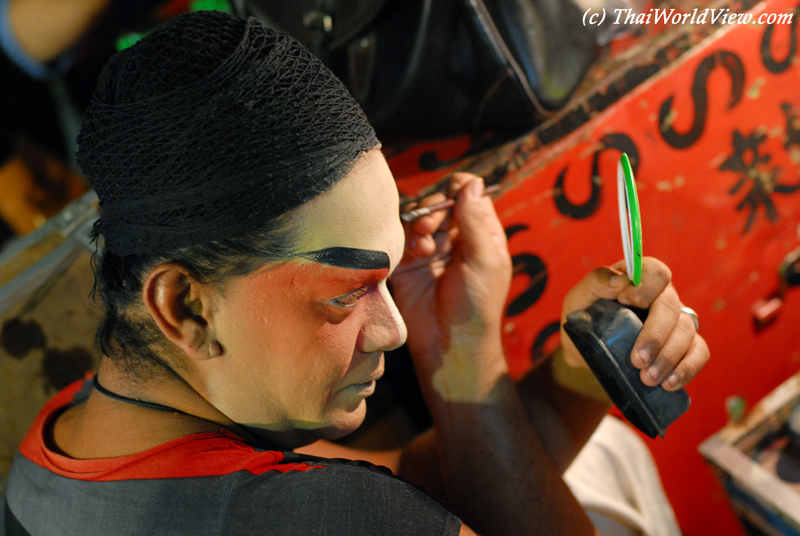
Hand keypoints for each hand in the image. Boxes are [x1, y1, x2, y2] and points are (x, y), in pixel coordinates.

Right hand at [390, 174, 511, 396]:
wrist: (449, 345)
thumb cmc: (477, 306)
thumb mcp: (485, 260)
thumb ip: (476, 221)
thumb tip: (472, 182)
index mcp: (481, 232)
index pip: (468, 192)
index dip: (459, 190)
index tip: (453, 201)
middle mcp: (454, 236)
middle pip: (440, 199)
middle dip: (434, 207)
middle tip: (431, 227)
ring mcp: (430, 248)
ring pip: (418, 215)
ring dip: (419, 223)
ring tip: (424, 243)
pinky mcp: (407, 262)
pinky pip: (401, 236)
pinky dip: (407, 238)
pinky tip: (417, 253)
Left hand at [560, 257, 708, 390]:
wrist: (586, 354)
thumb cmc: (585, 319)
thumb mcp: (578, 298)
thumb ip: (596, 282)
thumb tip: (620, 282)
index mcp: (639, 280)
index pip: (656, 273)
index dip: (646, 287)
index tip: (625, 302)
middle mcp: (662, 297)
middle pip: (670, 307)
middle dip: (656, 334)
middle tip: (637, 360)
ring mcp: (676, 321)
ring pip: (686, 330)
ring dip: (669, 356)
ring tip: (648, 378)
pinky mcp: (684, 345)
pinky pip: (699, 352)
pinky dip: (688, 367)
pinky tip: (670, 383)